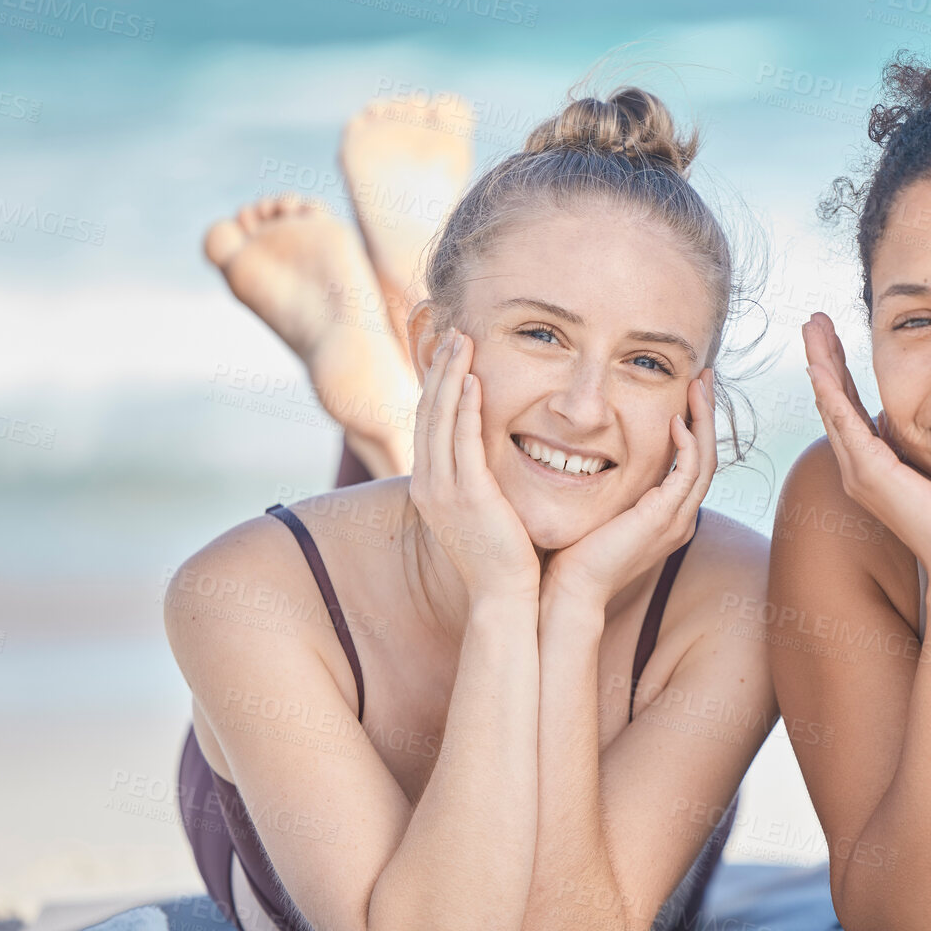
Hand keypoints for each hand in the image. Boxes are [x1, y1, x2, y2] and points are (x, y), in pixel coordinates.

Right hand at [408, 329, 541, 601]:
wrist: (503, 597)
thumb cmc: (500, 558)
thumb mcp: (479, 512)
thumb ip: (476, 481)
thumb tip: (485, 460)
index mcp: (429, 487)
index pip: (427, 424)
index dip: (435, 385)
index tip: (449, 354)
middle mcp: (429, 485)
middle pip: (427, 412)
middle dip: (439, 370)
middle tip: (453, 333)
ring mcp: (445, 490)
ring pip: (440, 420)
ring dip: (450, 377)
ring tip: (461, 342)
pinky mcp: (469, 496)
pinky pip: (463, 442)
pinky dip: (465, 408)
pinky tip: (474, 380)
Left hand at [543, 371, 717, 609]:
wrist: (571, 590)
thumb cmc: (575, 553)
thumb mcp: (599, 509)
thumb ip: (610, 486)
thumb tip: (590, 453)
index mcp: (668, 516)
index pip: (693, 462)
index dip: (694, 424)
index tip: (687, 391)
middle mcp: (681, 517)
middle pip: (708, 455)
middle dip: (707, 412)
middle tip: (704, 376)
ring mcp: (677, 520)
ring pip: (706, 459)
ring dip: (703, 419)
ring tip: (698, 384)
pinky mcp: (664, 519)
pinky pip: (687, 473)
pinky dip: (686, 444)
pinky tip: (675, 419)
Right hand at [802, 312, 930, 571]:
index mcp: (880, 465)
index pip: (853, 407)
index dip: (842, 370)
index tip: (835, 335)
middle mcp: (862, 468)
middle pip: (834, 401)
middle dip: (823, 357)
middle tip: (813, 320)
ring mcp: (861, 471)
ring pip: (832, 405)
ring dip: (820, 363)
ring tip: (811, 326)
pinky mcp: (870, 474)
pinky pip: (844, 425)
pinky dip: (830, 393)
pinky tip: (819, 366)